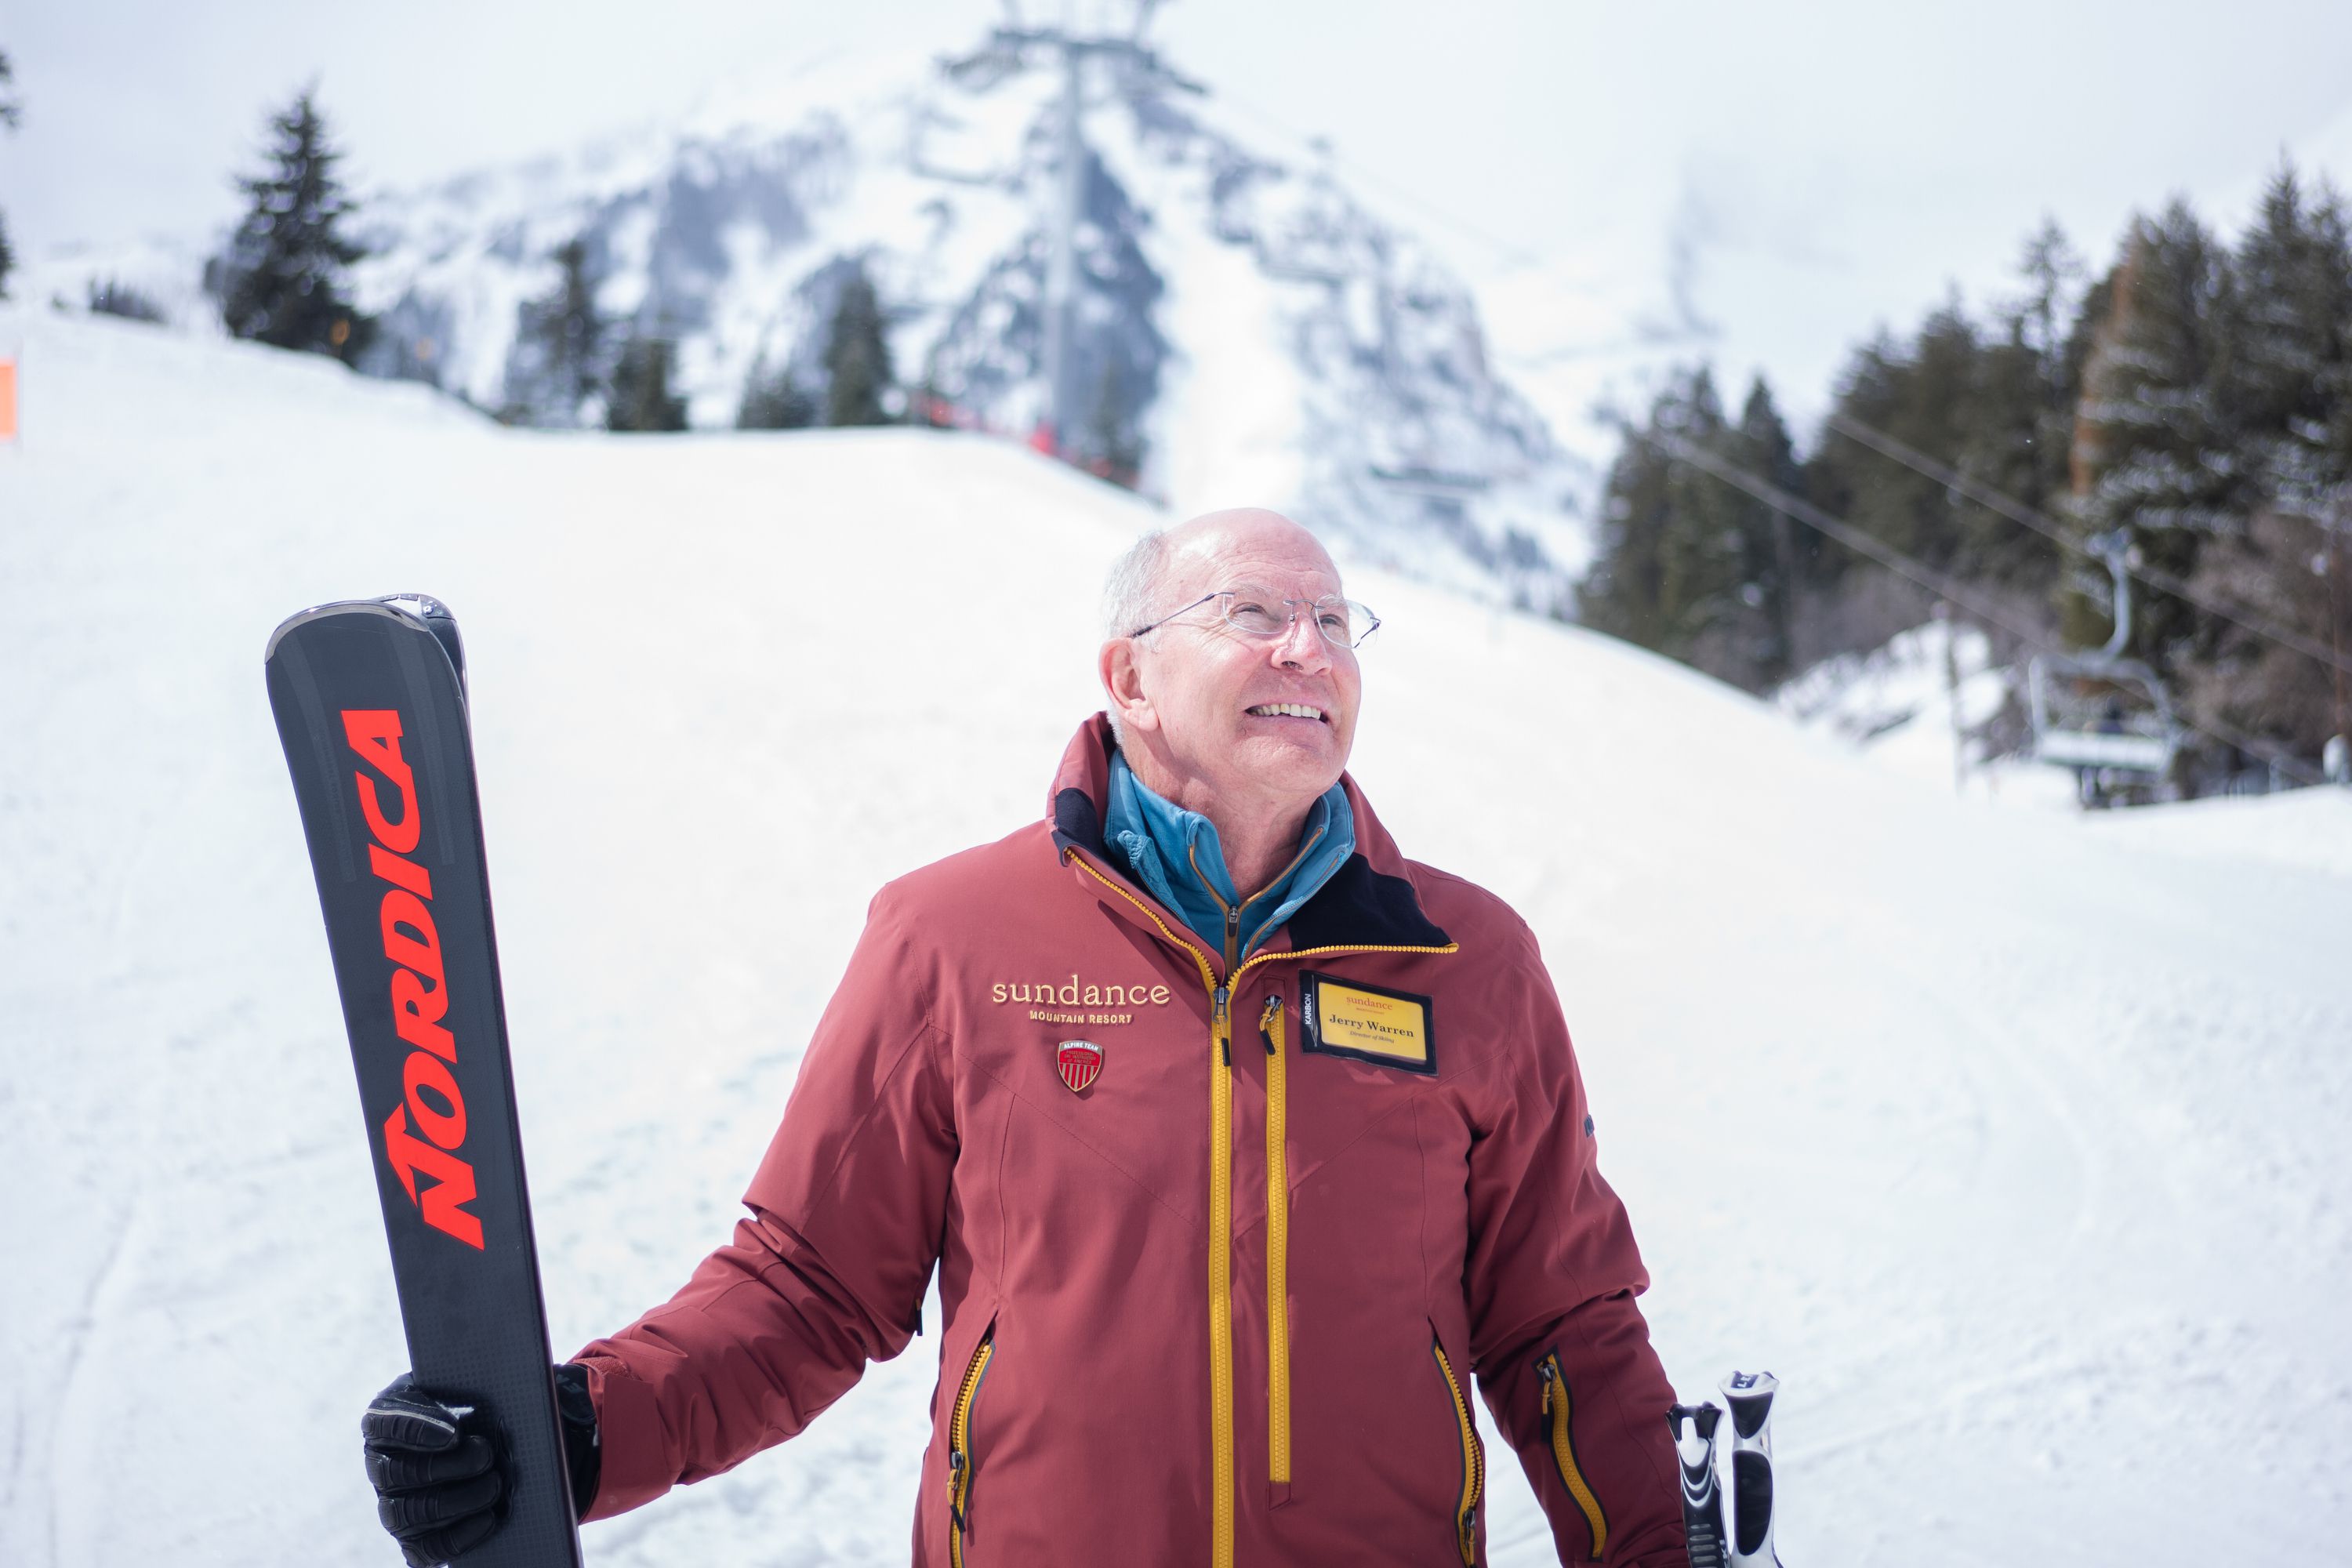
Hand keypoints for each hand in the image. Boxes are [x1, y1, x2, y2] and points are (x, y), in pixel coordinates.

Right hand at [361, 1373, 506, 1566]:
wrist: (492, 1439)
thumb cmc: (478, 1402)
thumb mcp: (477, 1381)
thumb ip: (482, 1379)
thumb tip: (511, 1384)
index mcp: (387, 1418)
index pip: (384, 1424)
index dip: (416, 1430)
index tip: (454, 1433)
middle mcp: (381, 1464)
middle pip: (396, 1474)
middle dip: (445, 1467)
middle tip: (487, 1455)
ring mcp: (393, 1504)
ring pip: (407, 1514)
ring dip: (455, 1501)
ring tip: (495, 1484)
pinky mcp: (413, 1537)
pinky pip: (424, 1549)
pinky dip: (457, 1537)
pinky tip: (489, 1520)